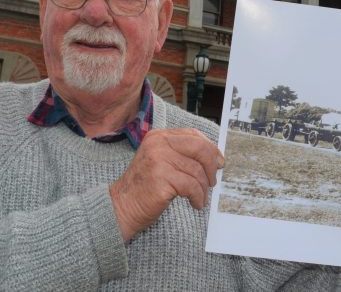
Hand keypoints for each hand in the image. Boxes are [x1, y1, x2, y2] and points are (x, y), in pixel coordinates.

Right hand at [109, 128, 223, 241]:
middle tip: (213, 180)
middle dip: (212, 165)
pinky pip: (192, 186)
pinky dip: (198, 197)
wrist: (122, 206)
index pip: (193, 135)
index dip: (210, 148)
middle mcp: (158, 144)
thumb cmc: (144, 187)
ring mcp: (159, 160)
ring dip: (203, 188)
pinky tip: (196, 203)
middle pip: (199, 148)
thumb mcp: (160, 162)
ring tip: (200, 197)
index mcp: (159, 136)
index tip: (218, 161)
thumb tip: (214, 157)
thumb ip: (181, 154)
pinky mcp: (161, 178)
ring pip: (197, 170)